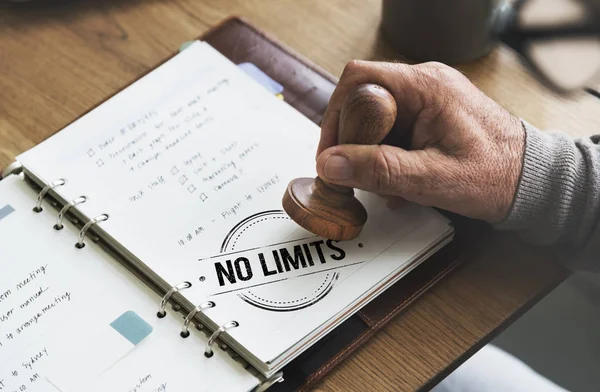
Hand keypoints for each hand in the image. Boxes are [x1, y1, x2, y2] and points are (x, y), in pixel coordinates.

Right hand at [315, 60, 525, 223]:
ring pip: (375, 120)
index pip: (359, 81)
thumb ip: (379, 170)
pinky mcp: (429, 115)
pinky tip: (399, 182)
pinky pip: (393, 130)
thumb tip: (330, 164)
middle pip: (363, 101)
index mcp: (426, 87)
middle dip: (354, 142)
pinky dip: (387, 156)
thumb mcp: (432, 178)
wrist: (531, 181)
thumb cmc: (496, 176)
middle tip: (357, 176)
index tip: (331, 154)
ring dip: (371, 155)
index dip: (336, 116)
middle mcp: (425, 84)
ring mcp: (427, 99)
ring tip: (388, 186)